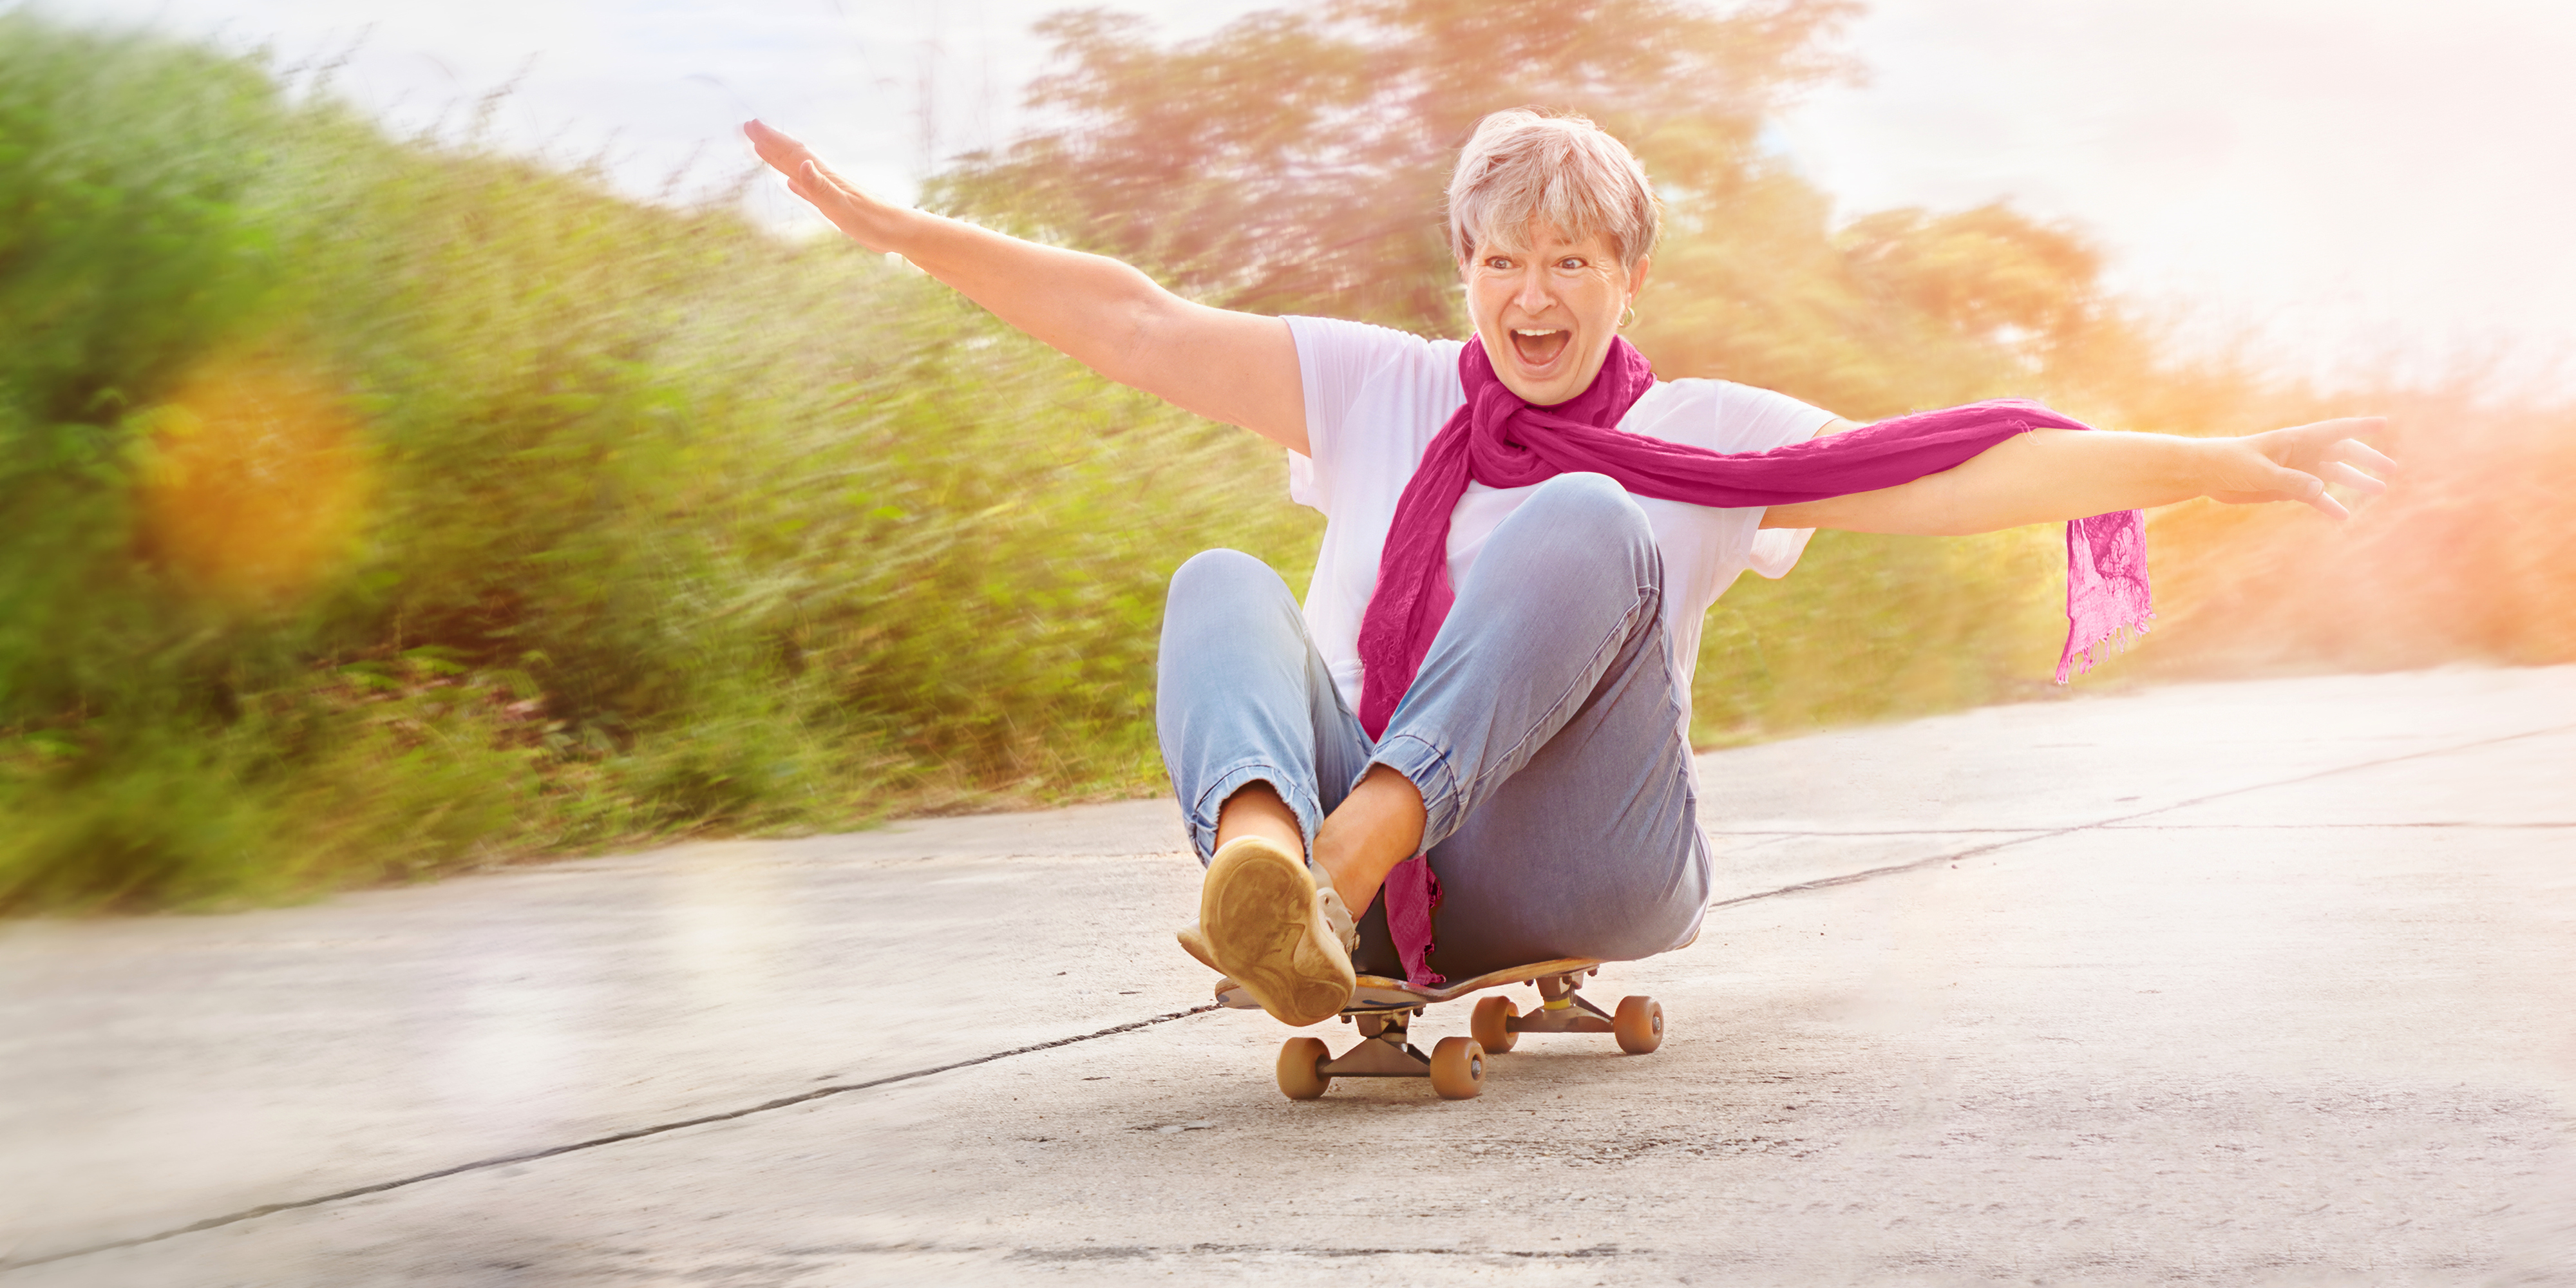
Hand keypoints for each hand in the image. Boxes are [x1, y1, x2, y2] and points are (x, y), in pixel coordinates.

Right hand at [742, 120, 901, 250]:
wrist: (898, 231)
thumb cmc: (873, 222)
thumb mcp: (842, 208)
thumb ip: (820, 188)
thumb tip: (801, 165)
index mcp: (824, 177)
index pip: (792, 154)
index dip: (771, 140)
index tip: (750, 126)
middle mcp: (825, 178)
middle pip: (792, 155)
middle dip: (770, 141)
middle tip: (748, 126)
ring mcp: (829, 189)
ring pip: (798, 168)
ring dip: (779, 157)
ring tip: (763, 147)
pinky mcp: (834, 203)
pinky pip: (807, 187)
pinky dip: (796, 181)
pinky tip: (790, 181)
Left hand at [2205, 417, 2396, 519]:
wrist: (2206, 474)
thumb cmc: (2230, 464)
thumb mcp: (2260, 472)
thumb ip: (2291, 481)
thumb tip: (2322, 490)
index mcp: (2296, 440)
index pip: (2335, 430)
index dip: (2360, 428)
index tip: (2385, 424)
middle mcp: (2301, 452)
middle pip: (2341, 453)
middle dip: (2366, 459)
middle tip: (2391, 468)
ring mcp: (2296, 470)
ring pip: (2332, 475)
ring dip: (2354, 482)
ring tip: (2378, 490)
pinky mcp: (2287, 488)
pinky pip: (2314, 496)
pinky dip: (2328, 505)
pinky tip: (2343, 516)